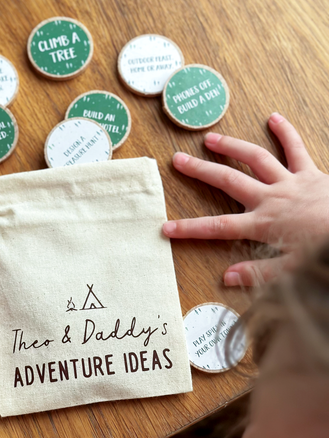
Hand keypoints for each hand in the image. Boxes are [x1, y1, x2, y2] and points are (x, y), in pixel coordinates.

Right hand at [163, 113, 328, 285]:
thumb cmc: (323, 250)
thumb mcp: (291, 270)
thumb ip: (258, 272)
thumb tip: (227, 276)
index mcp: (262, 224)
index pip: (217, 227)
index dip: (189, 228)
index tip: (166, 227)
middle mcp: (270, 198)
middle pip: (228, 180)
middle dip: (200, 170)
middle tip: (179, 159)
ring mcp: (289, 182)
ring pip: (255, 159)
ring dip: (231, 147)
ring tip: (211, 138)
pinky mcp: (310, 173)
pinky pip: (296, 150)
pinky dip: (285, 133)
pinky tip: (274, 118)